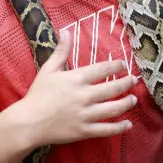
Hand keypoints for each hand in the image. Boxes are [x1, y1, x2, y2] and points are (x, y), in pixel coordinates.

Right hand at [20, 29, 136, 146]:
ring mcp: (86, 114)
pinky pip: (107, 130)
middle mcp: (85, 95)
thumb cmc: (37, 94)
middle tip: (134, 80)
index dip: (116, 65)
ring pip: (114, 108)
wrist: (28, 122)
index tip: (124, 64)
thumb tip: (66, 31)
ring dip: (126, 103)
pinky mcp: (85, 131)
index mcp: (77, 78)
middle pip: (113, 88)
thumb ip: (60, 51)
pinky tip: (128, 125)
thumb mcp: (48, 69)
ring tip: (133, 99)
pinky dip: (119, 128)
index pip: (103, 69)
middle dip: (126, 83)